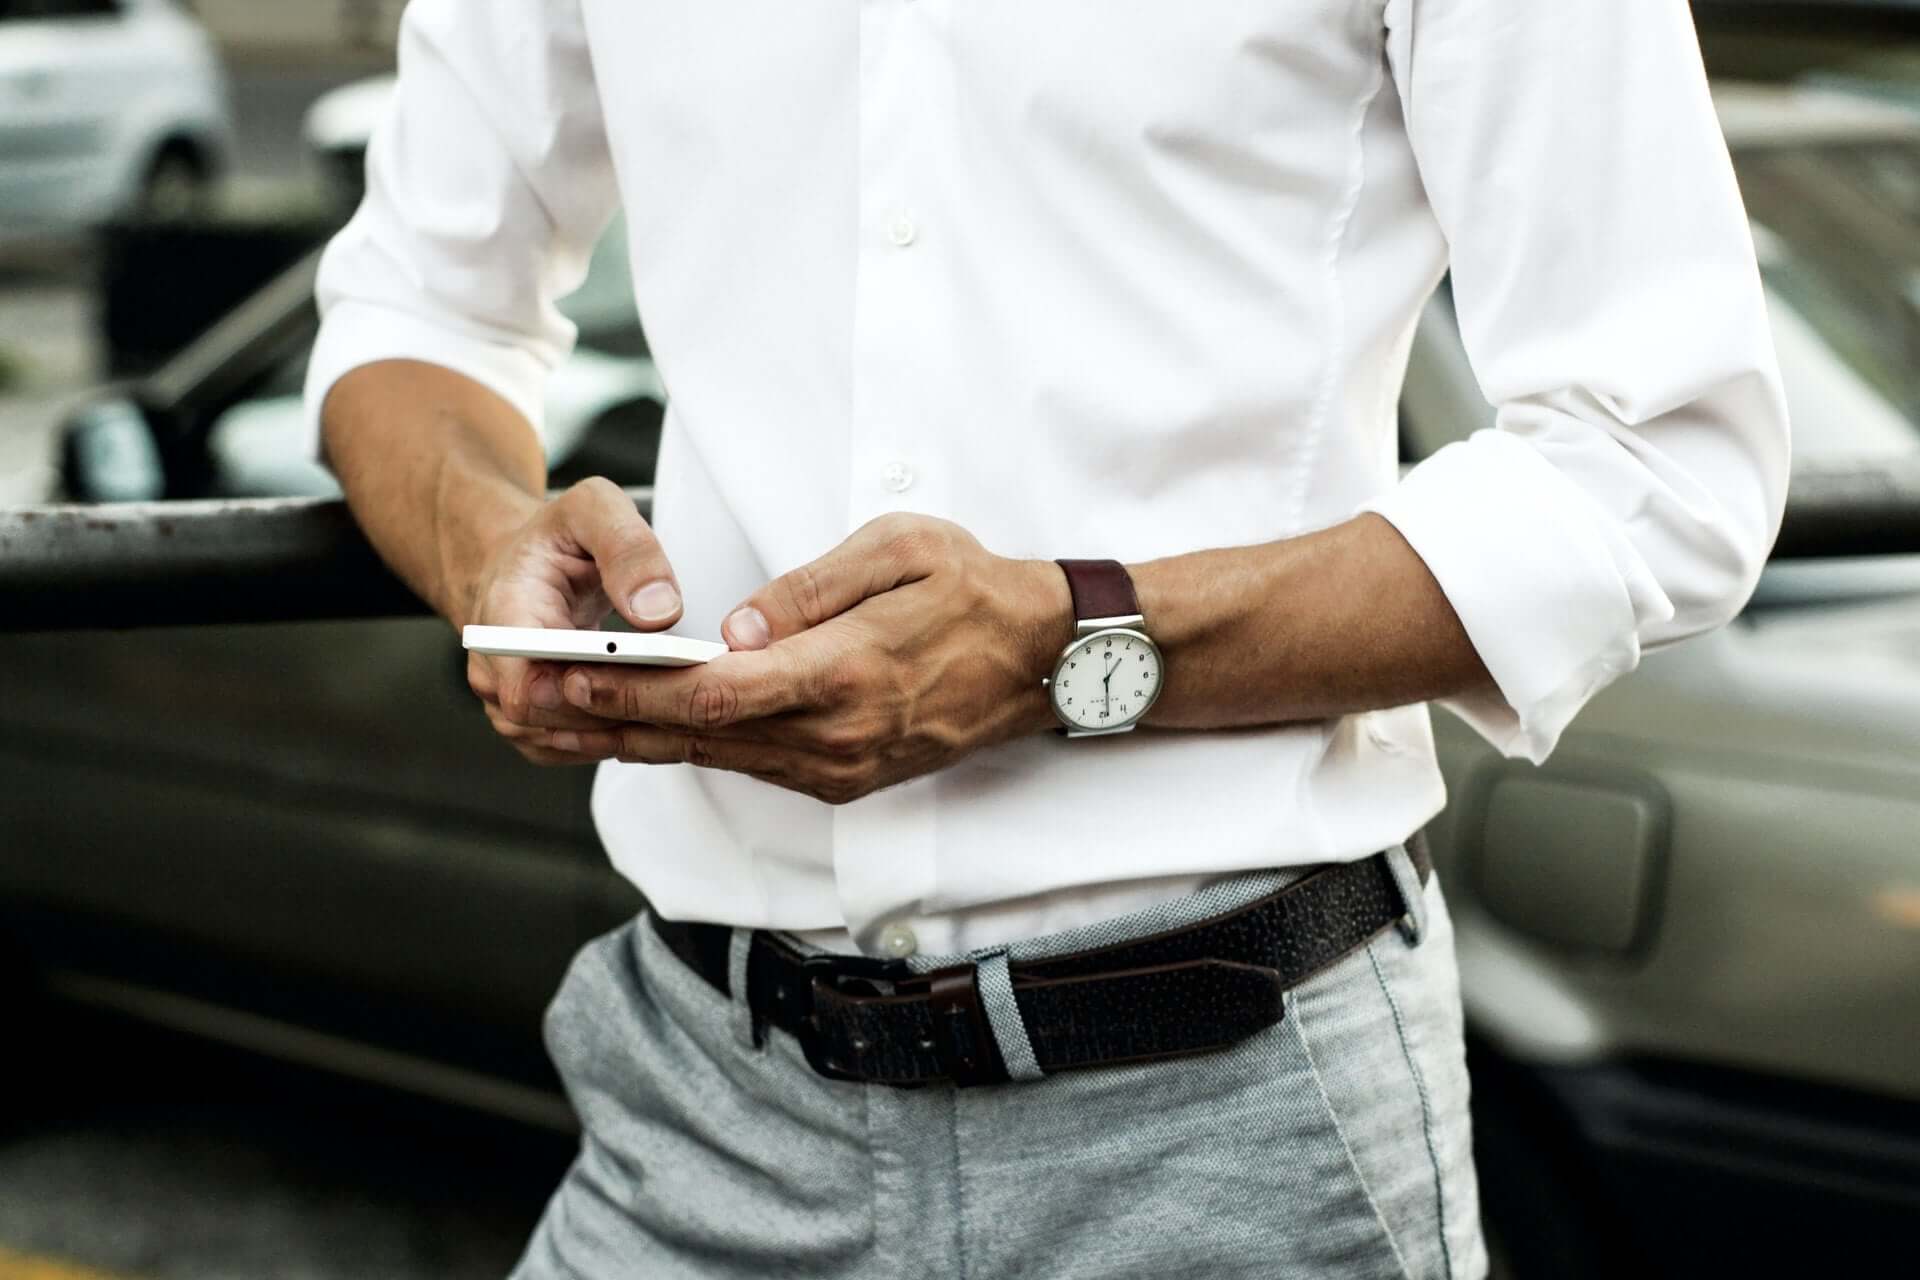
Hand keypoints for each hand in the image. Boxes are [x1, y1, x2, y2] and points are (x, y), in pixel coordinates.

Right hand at [461, 477, 684, 764]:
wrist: (531, 564)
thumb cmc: (557, 539)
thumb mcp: (594, 509)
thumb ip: (628, 549)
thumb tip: (658, 611)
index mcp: (503, 615)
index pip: (524, 685)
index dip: (579, 696)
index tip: (635, 682)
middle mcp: (497, 669)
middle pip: (553, 721)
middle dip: (619, 710)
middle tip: (685, 697)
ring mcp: (513, 704)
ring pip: (569, 742)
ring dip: (625, 728)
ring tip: (683, 707)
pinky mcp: (539, 724)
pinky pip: (577, 747)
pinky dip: (620, 736)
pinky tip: (661, 715)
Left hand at [551, 514, 1072, 803]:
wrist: (1045, 662)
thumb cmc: (976, 590)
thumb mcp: (901, 551)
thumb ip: (811, 590)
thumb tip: (735, 627)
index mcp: (847, 674)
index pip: (717, 691)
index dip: (636, 685)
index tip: (573, 669)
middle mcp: (837, 737)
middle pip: (701, 734)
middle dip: (612, 715)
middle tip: (534, 697)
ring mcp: (841, 769)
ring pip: (719, 758)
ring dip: (639, 739)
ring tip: (565, 717)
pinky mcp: (845, 780)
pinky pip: (752, 766)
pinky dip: (692, 747)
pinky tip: (645, 729)